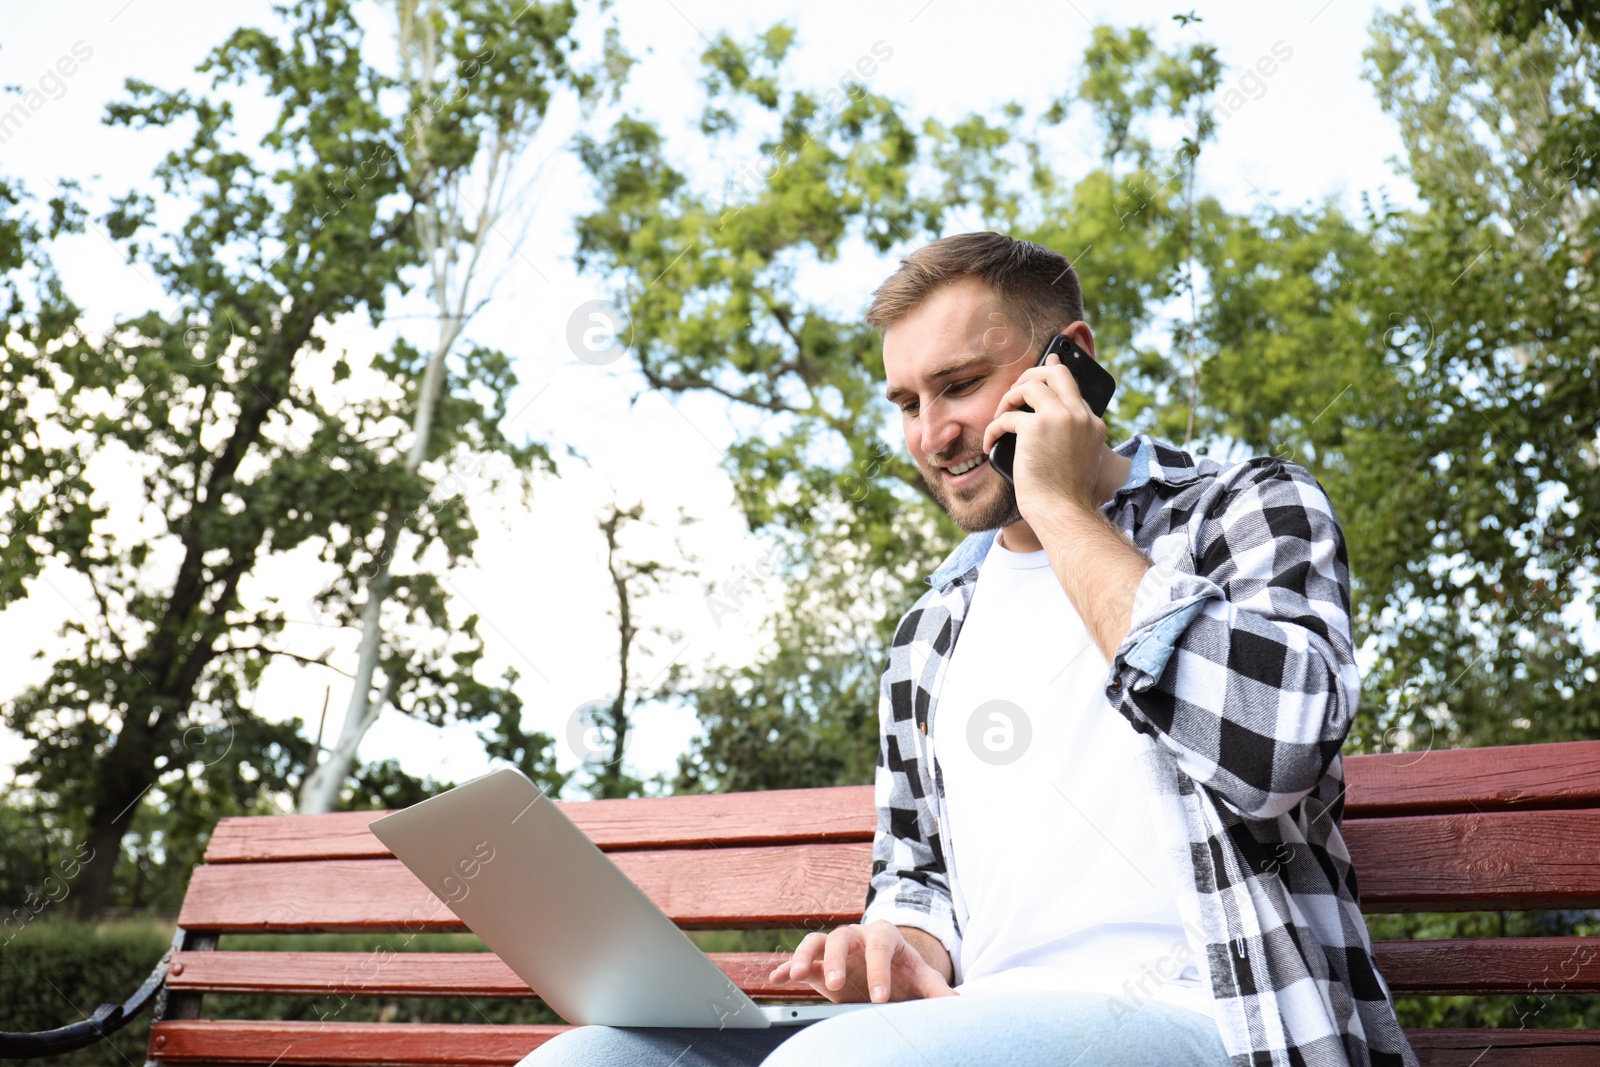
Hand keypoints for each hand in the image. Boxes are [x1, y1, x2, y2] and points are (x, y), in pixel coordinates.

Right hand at [766, 920, 958, 1003]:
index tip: (880, 999)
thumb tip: (960, 1004)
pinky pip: (801, 960)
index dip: (879, 971)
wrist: (890, 969)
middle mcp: (857, 936)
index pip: (879, 947)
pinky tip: (776, 980)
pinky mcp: (820, 962)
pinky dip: (786, 967)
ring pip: (816, 941)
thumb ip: (937, 991)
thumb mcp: (923, 979)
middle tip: (834, 984)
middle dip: (836, 960)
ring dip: (804, 956)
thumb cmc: (907, 972)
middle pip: (841, 937)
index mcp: (884, 934)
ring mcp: (836, 948)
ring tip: (795, 974)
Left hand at [980, 342, 1106, 519]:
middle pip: (1057, 372)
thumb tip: (1042, 426)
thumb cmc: (1064, 495)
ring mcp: (1061, 418)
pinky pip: (1007, 416)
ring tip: (1000, 416)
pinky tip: (990, 442)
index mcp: (1093, 424)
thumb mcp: (1078, 460)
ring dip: (1009, 397)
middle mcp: (1080, 415)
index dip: (1054, 378)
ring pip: (1030, 385)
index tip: (1044, 368)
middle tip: (1015, 390)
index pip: (1072, 389)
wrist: (1063, 512)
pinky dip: (994, 428)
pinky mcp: (1037, 427)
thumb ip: (1070, 437)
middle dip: (1032, 373)